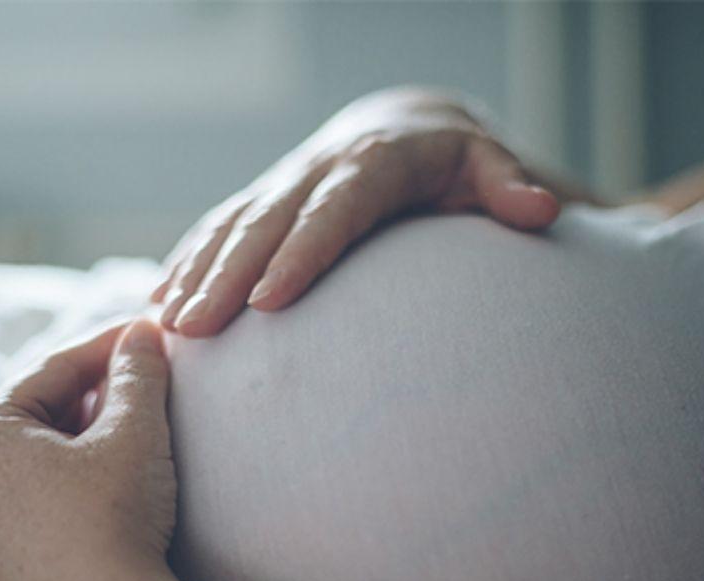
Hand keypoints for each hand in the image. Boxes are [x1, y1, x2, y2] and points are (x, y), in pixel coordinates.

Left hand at [0, 318, 177, 580]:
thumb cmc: (113, 521)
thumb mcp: (134, 433)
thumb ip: (138, 373)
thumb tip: (142, 334)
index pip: (52, 368)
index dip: (108, 345)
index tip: (150, 332)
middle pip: (39, 411)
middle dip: (97, 390)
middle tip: (150, 375)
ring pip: (39, 457)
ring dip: (87, 434)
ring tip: (139, 424)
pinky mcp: (2, 564)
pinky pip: (37, 498)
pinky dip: (75, 476)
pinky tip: (116, 480)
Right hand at [153, 87, 559, 336]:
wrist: (402, 128)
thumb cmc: (452, 162)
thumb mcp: (486, 163)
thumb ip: (508, 186)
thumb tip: (543, 210)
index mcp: (371, 164)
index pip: (332, 210)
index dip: (299, 254)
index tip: (268, 302)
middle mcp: (316, 170)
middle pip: (265, 222)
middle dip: (225, 275)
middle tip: (194, 329)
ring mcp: (283, 184)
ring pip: (230, 225)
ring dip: (195, 273)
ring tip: (167, 325)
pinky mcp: (265, 199)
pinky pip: (217, 227)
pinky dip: (187, 261)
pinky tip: (160, 301)